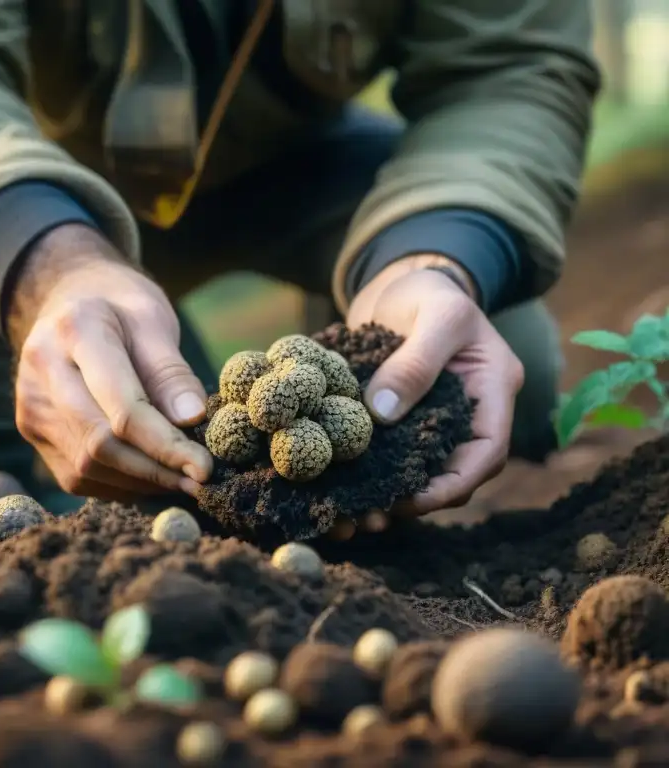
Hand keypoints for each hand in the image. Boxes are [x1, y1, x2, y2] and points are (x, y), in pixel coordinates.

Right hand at [7, 224, 212, 501]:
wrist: (67, 298)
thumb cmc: (119, 306)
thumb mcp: (153, 319)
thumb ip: (171, 371)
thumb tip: (192, 420)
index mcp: (75, 330)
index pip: (122, 408)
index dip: (166, 445)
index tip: (205, 467)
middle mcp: (42, 369)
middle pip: (100, 444)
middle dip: (156, 471)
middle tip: (201, 482)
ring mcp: (31, 404)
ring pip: (86, 466)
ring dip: (140, 482)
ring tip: (182, 479)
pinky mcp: (32, 429)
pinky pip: (76, 474)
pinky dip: (118, 483)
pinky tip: (150, 474)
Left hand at [346, 255, 524, 521]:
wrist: (404, 280)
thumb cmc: (430, 290)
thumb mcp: (435, 315)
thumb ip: (416, 362)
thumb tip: (382, 414)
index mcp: (494, 390)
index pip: (488, 451)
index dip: (454, 483)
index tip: (412, 501)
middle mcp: (468, 412)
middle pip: (452, 472)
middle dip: (416, 499)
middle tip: (371, 516)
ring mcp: (434, 418)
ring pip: (418, 468)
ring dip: (387, 492)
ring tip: (350, 512)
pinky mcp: (399, 418)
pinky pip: (389, 453)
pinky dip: (367, 471)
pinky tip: (336, 485)